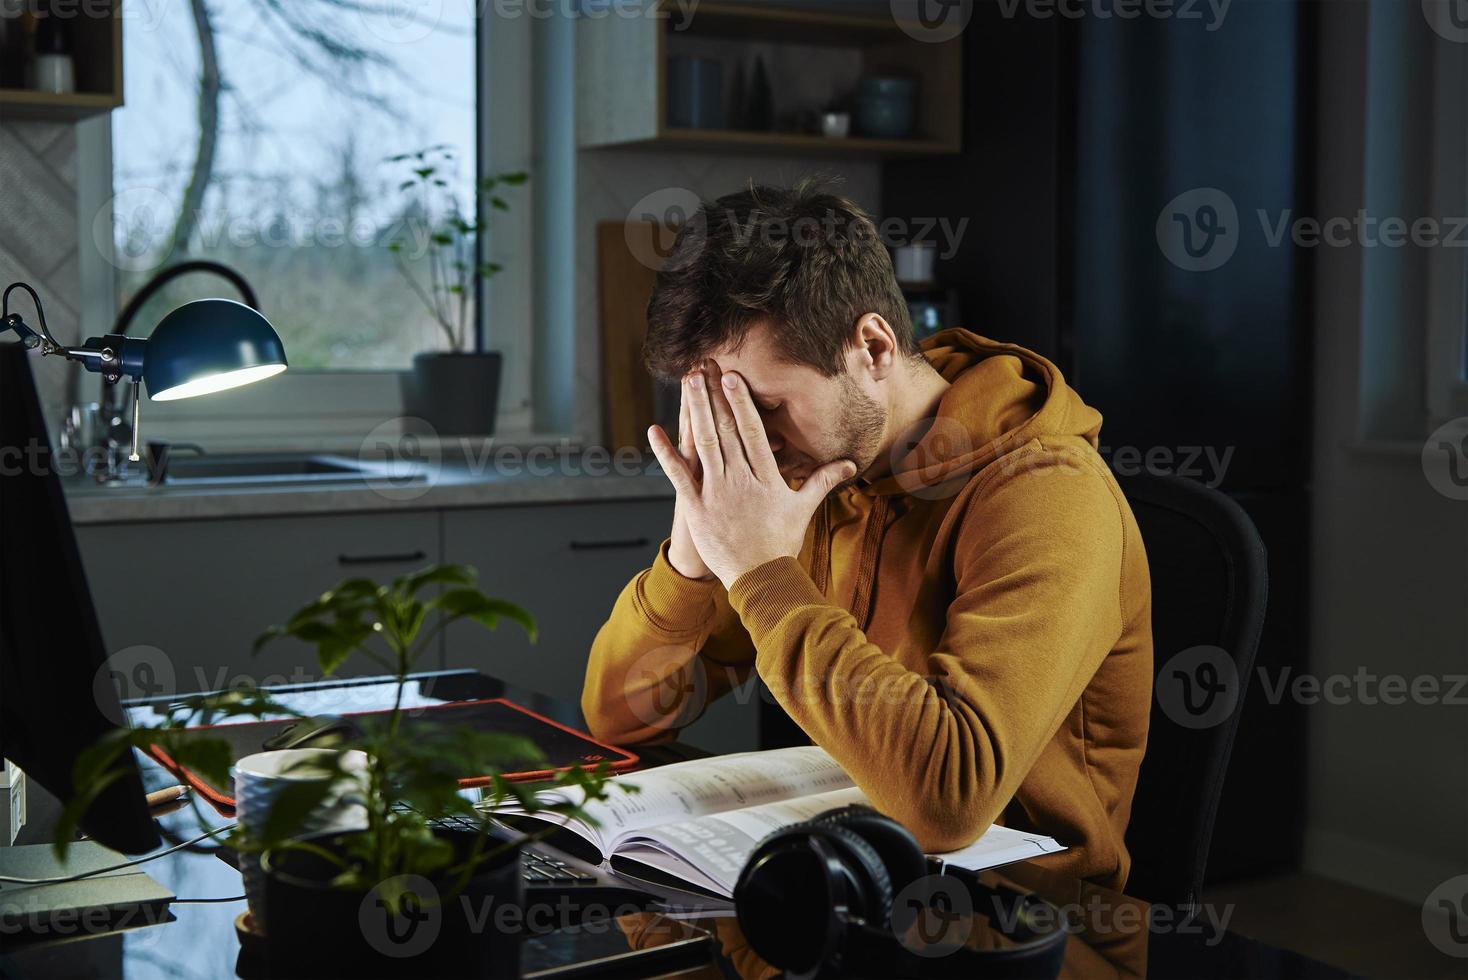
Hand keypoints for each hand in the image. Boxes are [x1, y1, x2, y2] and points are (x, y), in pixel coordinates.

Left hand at [648, 361, 856, 590]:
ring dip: (695, 411)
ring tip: (689, 382)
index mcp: (767, 478)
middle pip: (726, 431)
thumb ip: (822, 480)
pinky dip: (666, 454)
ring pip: (704, 445)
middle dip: (716, 396)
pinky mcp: (698, 510)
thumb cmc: (782, 544)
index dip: (742, 403)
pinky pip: (679, 477)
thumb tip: (848, 464)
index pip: (753, 432)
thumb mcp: (804, 509)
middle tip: (706, 366)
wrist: (761, 580)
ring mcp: (718, 494)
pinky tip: (655, 430)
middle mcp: (741, 481)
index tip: (733, 377)